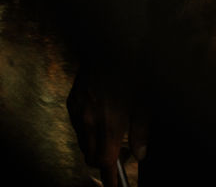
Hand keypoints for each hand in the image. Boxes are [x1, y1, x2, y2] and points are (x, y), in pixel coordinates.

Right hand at [67, 63, 147, 186]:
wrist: (108, 43)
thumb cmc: (130, 70)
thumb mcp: (143, 101)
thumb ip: (141, 130)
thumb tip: (140, 153)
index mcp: (109, 124)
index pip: (105, 162)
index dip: (110, 177)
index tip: (114, 186)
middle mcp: (90, 122)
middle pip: (91, 156)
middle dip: (102, 160)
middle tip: (118, 153)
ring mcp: (78, 112)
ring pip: (83, 142)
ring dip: (94, 144)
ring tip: (110, 130)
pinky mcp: (72, 102)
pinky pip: (77, 125)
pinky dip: (86, 128)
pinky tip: (98, 115)